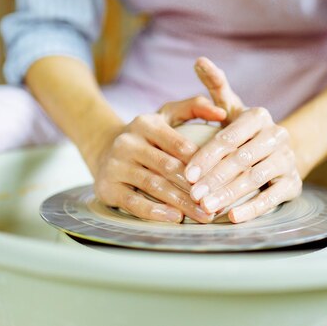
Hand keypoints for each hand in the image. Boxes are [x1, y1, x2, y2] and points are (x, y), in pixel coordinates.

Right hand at [94, 96, 225, 222]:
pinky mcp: (107, 187)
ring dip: (181, 202)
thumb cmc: (147, 135)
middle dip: (195, 187)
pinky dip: (155, 212)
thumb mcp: (167, 114)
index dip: (202, 162)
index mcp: (146, 124)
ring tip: (202, 215)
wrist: (103, 149)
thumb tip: (222, 113)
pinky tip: (175, 218)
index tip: (221, 178)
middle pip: (168, 167)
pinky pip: (133, 202)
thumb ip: (195, 107)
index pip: (179, 144)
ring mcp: (116, 165)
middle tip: (216, 202)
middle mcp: (128, 142)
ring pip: (153, 186)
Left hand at [187, 57, 302, 222]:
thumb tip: (199, 60)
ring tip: (207, 207)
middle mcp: (277, 136)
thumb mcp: (230, 109)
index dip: (207, 156)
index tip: (187, 172)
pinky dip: (253, 208)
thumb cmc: (243, 132)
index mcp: (258, 116)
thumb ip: (215, 86)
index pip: (229, 137)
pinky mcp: (294, 184)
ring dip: (230, 194)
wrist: (279, 152)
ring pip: (256, 178)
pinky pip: (273, 197)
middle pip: (241, 159)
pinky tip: (233, 217)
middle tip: (193, 195)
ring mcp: (287, 160)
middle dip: (215, 178)